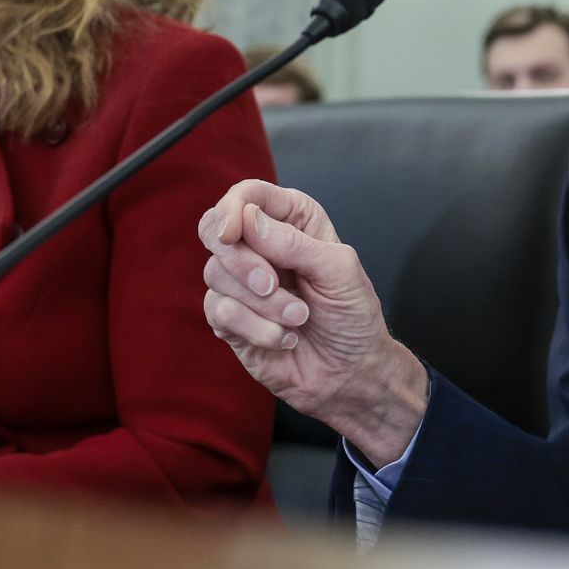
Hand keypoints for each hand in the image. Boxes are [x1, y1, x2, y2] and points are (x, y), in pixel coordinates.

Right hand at [199, 179, 428, 466]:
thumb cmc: (352, 316)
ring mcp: (241, 283)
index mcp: (292, 220)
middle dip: (243, 262)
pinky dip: (254, 328)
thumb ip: (294, 243)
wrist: (350, 373)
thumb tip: (246, 218)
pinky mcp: (230, 318)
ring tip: (298, 319)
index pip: (247, 195)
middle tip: (273, 285)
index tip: (232, 233)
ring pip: (216, 274)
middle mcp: (261, 245)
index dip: (232, 208)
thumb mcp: (339, 271)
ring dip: (261, 304)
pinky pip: (218, 311)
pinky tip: (284, 339)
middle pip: (215, 230)